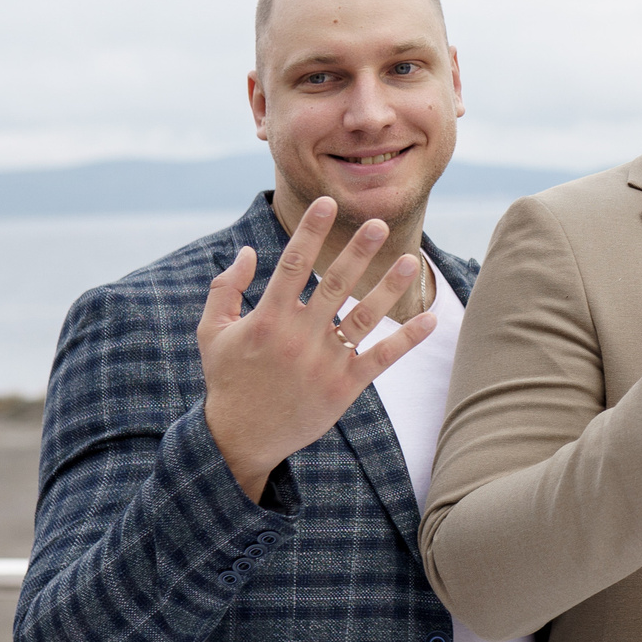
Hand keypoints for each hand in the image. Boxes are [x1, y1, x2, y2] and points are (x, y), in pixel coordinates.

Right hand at [200, 197, 434, 502]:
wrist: (241, 438)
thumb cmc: (228, 380)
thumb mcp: (211, 332)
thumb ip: (224, 288)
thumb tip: (245, 249)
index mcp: (267, 319)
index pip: (292, 265)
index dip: (312, 232)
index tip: (328, 204)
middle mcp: (299, 337)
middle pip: (335, 284)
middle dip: (358, 251)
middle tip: (380, 224)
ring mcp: (324, 362)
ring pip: (364, 317)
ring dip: (390, 288)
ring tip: (411, 260)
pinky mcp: (344, 387)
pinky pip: (380, 358)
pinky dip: (407, 339)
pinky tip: (430, 319)